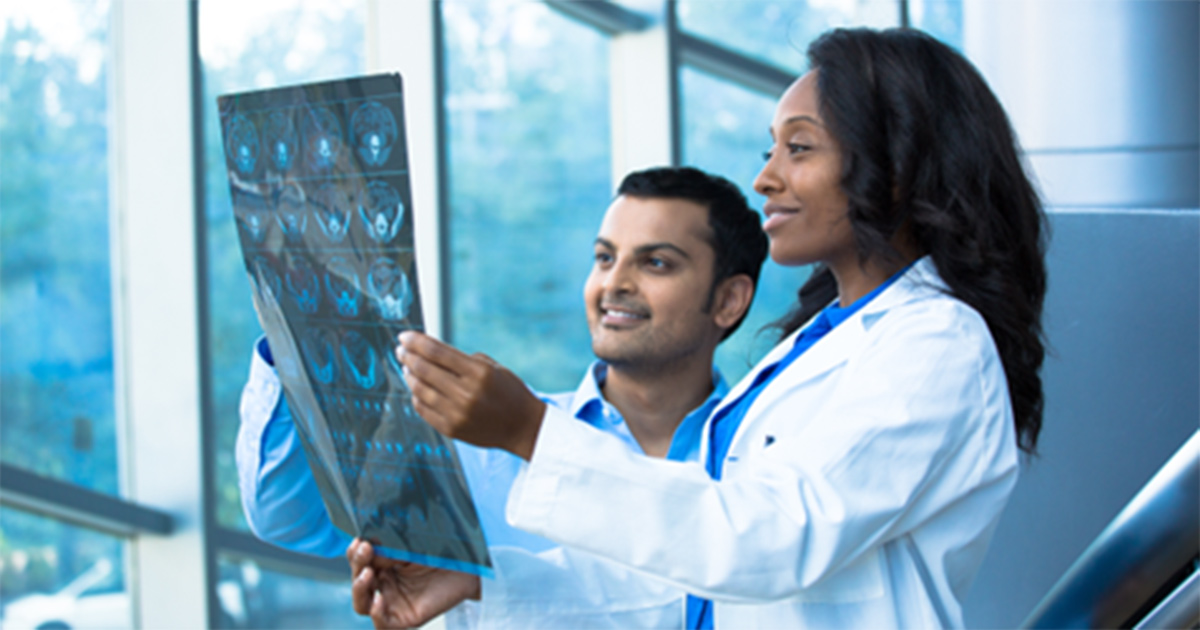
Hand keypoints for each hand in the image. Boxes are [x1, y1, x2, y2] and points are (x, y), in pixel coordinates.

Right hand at [348, 538, 479, 628]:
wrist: (472, 566)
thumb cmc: (444, 550)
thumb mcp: (412, 544)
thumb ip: (390, 546)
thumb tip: (366, 544)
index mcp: (384, 564)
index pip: (359, 561)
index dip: (355, 552)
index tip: (360, 541)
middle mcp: (385, 583)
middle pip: (357, 581)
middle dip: (357, 565)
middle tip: (365, 550)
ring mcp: (393, 602)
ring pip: (362, 603)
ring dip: (359, 589)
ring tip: (367, 574)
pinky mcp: (405, 618)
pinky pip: (382, 624)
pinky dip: (376, 613)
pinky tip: (378, 599)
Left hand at [395, 331, 546, 459]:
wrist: (523, 427)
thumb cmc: (509, 392)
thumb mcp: (493, 368)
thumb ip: (463, 361)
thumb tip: (430, 352)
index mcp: (478, 373)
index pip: (437, 352)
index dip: (416, 342)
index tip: (404, 336)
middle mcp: (466, 394)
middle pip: (424, 369)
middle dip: (408, 356)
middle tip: (400, 350)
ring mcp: (457, 414)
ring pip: (420, 390)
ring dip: (409, 376)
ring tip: (406, 368)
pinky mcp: (451, 429)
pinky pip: (424, 410)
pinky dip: (416, 396)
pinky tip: (416, 388)